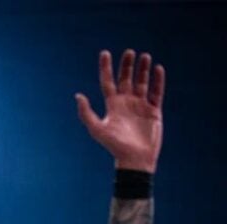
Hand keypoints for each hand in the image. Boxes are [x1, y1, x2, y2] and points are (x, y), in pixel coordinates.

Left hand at [76, 50, 163, 172]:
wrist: (134, 159)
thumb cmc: (113, 146)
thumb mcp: (97, 129)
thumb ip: (86, 113)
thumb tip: (78, 95)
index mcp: (112, 105)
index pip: (108, 82)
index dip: (106, 68)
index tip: (105, 53)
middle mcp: (125, 103)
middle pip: (125, 79)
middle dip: (127, 65)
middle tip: (129, 52)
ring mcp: (140, 106)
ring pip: (142, 82)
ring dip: (142, 70)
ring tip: (144, 55)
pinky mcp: (154, 110)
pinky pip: (157, 92)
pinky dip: (158, 80)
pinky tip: (158, 69)